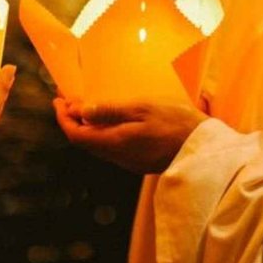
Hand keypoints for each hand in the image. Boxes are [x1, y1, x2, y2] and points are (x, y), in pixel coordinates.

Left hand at [54, 96, 206, 173]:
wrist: (203, 150)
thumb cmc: (176, 123)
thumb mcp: (142, 109)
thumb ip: (111, 111)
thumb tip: (82, 110)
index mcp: (115, 143)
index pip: (76, 135)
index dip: (63, 118)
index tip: (58, 100)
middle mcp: (117, 157)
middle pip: (84, 142)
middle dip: (72, 120)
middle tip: (69, 100)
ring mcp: (128, 162)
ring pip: (97, 146)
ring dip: (86, 127)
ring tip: (85, 106)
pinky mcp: (138, 162)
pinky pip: (110, 148)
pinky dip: (101, 132)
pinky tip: (108, 120)